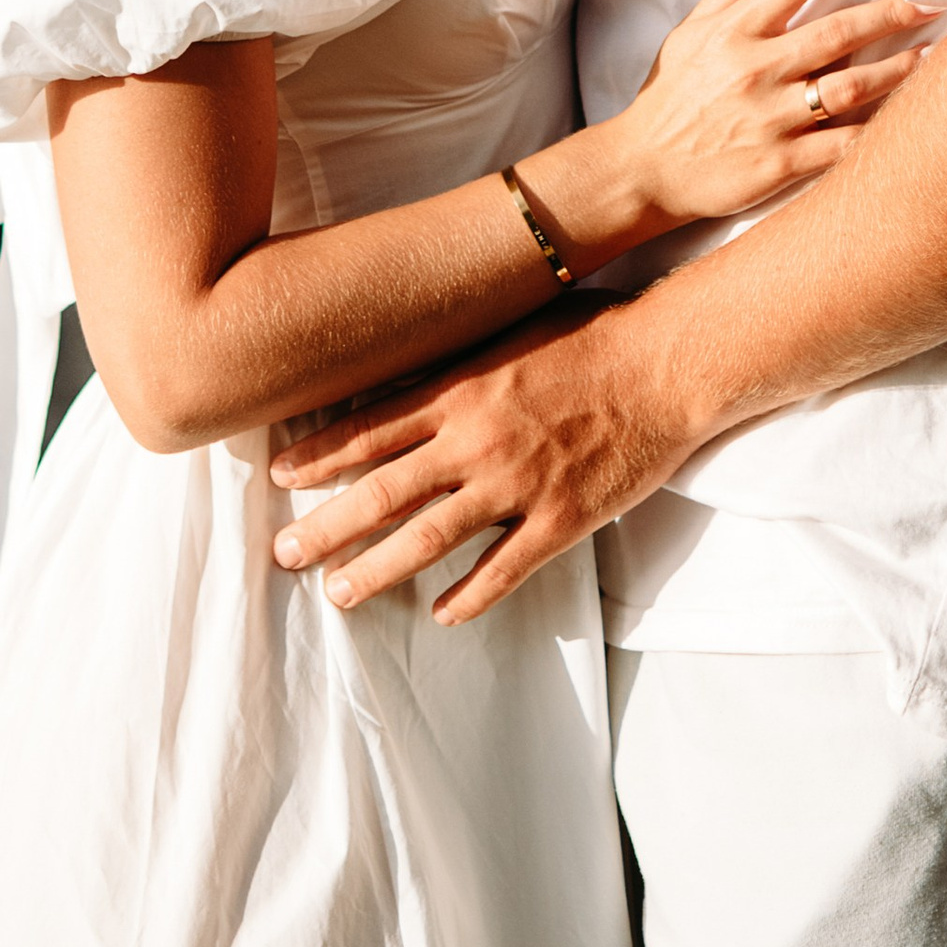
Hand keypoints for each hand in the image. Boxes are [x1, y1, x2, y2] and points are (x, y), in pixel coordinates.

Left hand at [270, 308, 690, 623]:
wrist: (666, 361)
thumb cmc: (592, 333)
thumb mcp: (509, 331)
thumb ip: (458, 364)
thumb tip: (407, 378)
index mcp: (461, 391)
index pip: (370, 430)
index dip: (319, 458)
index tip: (281, 477)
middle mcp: (476, 441)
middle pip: (383, 493)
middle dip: (325, 525)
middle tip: (283, 552)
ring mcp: (517, 485)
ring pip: (428, 540)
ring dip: (376, 569)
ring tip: (338, 593)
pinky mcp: (560, 520)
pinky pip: (503, 570)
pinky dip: (468, 597)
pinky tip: (440, 615)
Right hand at [612, 0, 930, 229]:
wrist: (642, 169)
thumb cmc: (670, 96)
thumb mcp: (691, 32)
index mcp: (734, 32)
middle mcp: (754, 70)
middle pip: (836, 33)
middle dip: (890, 12)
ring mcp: (768, 119)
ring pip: (847, 88)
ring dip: (895, 69)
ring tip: (931, 56)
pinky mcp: (777, 164)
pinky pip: (837, 147)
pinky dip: (873, 135)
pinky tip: (904, 122)